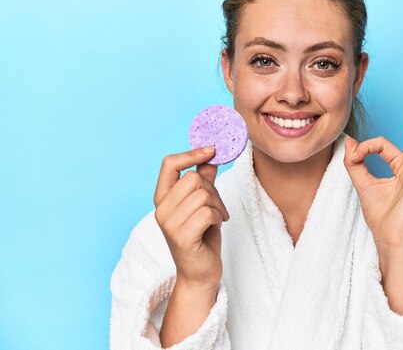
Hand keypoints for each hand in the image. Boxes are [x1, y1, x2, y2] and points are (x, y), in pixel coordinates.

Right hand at [153, 146, 229, 289]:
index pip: (169, 164)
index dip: (191, 153)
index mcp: (163, 198)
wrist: (200, 273)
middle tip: (217, 206)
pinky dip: (218, 217)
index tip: (212, 150)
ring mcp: (169, 224)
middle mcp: (161, 209)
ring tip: (217, 218)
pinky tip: (216, 227)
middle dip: (213, 190)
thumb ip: (204, 180)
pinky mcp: (181, 237)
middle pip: (193, 179)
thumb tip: (211, 155)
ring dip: (218, 205)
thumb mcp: (203, 204)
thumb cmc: (202, 237)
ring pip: (202, 195)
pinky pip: (207, 212)